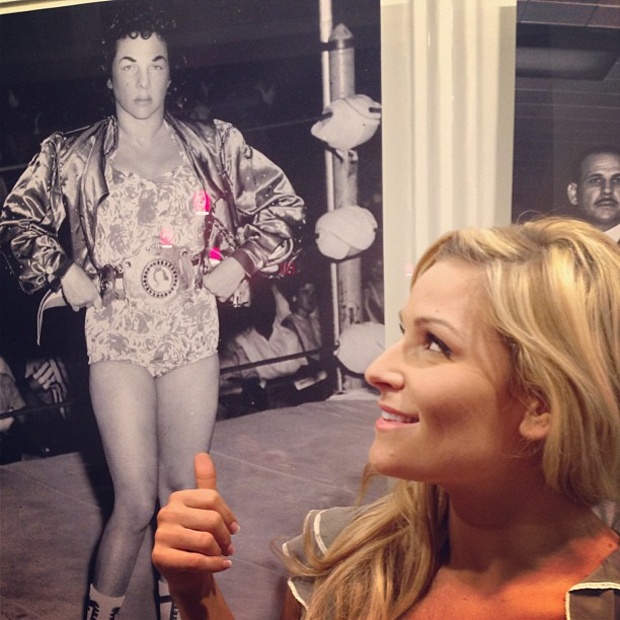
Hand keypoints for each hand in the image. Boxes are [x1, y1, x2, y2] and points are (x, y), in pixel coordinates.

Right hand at [60, 264, 101, 310]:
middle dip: (88, 301)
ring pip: (82, 306)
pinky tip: (75, 299)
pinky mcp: (73, 303)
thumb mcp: (92, 282)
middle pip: (90, 305)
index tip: (96, 304)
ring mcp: (81, 302)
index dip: (97, 305)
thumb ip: (94, 291)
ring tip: (78, 294)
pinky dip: (75, 305)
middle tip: (84, 295)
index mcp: (95, 294)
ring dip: (81, 302)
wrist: (70, 275)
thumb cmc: (80, 276)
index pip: (99, 305)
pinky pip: (76, 308)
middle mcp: (89, 299)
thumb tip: (95, 296)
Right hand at [152, 454, 239, 600]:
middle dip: (226, 537)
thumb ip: (205, 482)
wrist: (186, 573)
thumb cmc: (197, 536)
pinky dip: (215, 565)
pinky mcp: (160, 557)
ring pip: (205, 541)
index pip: (213, 499)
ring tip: (222, 555)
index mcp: (178, 497)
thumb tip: (202, 454)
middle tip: (229, 547)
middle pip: (211, 520)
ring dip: (220, 552)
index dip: (228, 515)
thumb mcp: (204, 508)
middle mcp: (167, 513)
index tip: (234, 529)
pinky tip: (222, 566)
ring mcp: (161, 535)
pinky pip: (196, 560)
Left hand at [202, 257, 245, 301]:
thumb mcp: (214, 268)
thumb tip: (210, 277)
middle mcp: (211, 289)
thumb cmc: (226, 266)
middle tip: (218, 279)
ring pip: (215, 293)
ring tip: (223, 283)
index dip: (208, 279)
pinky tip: (225, 289)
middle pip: (209, 288)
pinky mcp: (226, 296)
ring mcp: (218, 293)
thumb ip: (210, 275)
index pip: (204, 282)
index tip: (211, 277)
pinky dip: (222, 295)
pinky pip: (221, 298)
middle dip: (213, 284)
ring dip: (218, 289)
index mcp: (206, 282)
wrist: (236, 267)